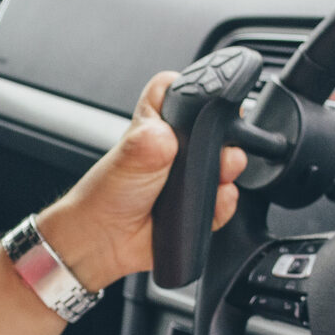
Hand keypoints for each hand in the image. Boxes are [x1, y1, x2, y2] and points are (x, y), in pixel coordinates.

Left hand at [35, 71, 247, 289]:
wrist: (105, 244)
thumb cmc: (107, 195)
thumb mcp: (131, 154)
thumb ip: (154, 138)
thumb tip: (171, 136)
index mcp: (156, 124)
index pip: (180, 90)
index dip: (197, 90)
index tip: (214, 100)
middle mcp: (175, 148)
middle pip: (214, 127)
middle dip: (226, 136)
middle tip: (225, 147)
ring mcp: (188, 177)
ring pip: (225, 163)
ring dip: (229, 170)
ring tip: (223, 174)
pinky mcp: (199, 204)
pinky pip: (224, 200)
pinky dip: (224, 202)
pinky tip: (216, 201)